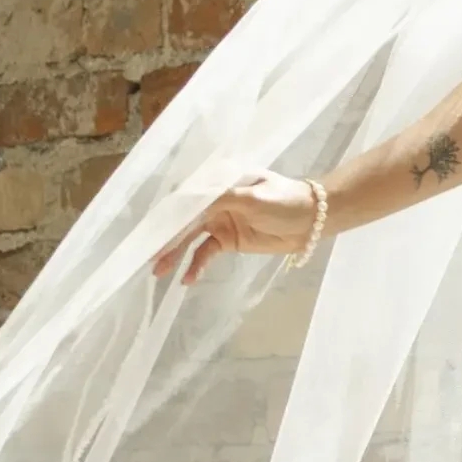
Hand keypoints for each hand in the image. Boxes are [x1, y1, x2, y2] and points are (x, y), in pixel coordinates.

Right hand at [152, 172, 323, 286]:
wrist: (312, 221)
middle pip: (185, 219)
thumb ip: (222, 200)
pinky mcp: (227, 240)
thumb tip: (191, 204)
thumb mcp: (254, 197)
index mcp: (220, 182)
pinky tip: (187, 279)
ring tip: (159, 272)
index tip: (152, 228)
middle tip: (150, 256)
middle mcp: (215, 200)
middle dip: (167, 237)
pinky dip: (196, 265)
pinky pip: (205, 252)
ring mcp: (219, 220)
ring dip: (175, 254)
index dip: (169, 212)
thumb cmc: (285, 200)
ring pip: (190, 238)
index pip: (188, 195)